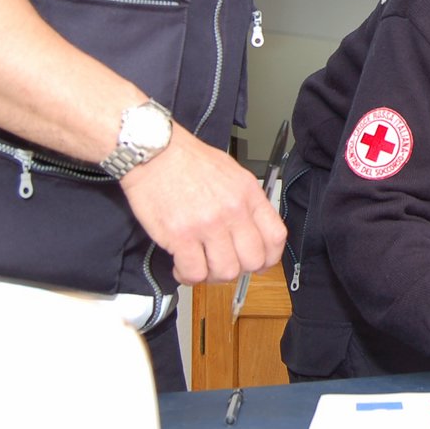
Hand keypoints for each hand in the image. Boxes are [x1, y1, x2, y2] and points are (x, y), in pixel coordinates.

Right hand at [119, 134, 285, 284]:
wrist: (154, 152)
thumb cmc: (188, 160)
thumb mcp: (231, 173)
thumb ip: (246, 202)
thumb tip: (252, 231)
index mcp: (248, 193)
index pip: (275, 237)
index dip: (269, 257)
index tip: (259, 262)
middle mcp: (233, 210)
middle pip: (253, 261)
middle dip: (240, 270)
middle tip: (224, 264)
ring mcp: (208, 224)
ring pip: (225, 272)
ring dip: (213, 275)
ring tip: (200, 264)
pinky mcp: (180, 236)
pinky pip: (194, 273)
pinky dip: (188, 276)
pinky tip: (181, 266)